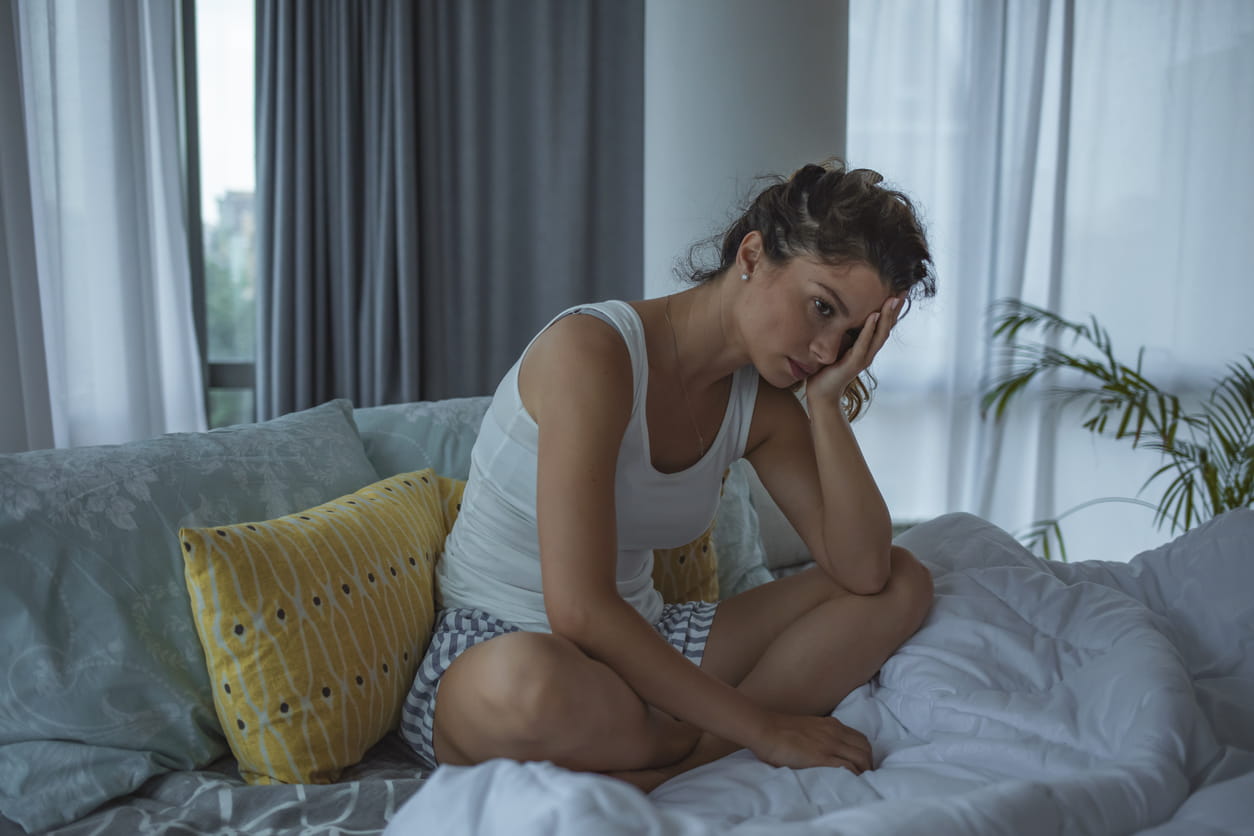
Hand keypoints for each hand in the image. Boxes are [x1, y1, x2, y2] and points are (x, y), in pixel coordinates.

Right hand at [749, 711, 872, 773]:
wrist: (765, 729)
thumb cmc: (778, 729)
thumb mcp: (806, 727)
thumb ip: (818, 734)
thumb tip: (821, 748)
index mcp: (831, 725)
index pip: (860, 738)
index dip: (865, 753)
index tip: (861, 765)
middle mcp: (834, 732)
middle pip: (865, 748)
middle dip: (869, 763)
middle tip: (863, 776)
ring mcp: (829, 745)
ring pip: (861, 758)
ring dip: (864, 771)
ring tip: (859, 782)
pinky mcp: (822, 758)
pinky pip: (848, 767)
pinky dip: (854, 776)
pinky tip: (849, 783)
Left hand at [807, 293, 905, 403]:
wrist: (821, 392)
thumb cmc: (828, 368)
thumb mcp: (838, 344)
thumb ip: (846, 332)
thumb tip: (844, 311)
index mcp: (867, 346)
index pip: (883, 324)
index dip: (892, 309)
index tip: (899, 290)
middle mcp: (869, 351)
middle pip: (887, 327)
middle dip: (895, 309)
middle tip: (904, 290)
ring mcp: (863, 358)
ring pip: (879, 334)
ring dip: (886, 316)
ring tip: (892, 299)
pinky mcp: (853, 363)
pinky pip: (863, 343)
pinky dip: (869, 329)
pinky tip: (873, 316)